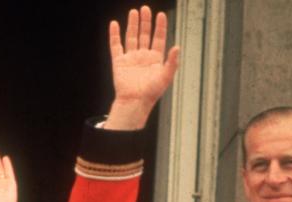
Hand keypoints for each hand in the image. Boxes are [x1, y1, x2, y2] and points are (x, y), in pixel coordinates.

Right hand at [105, 6, 179, 129]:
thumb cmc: (151, 93)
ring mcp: (131, 58)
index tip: (161, 15)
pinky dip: (114, 35)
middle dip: (146, 22)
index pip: (159, 38)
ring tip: (134, 12)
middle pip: (145, 35)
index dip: (160, 27)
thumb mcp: (166, 77)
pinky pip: (116, 45)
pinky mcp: (119, 62)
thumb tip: (177, 47)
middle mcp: (143, 57)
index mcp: (155, 60)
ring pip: (131, 37)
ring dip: (133, 24)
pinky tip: (115, 24)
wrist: (135, 102)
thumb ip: (172, 62)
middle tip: (146, 9)